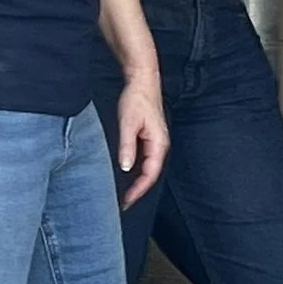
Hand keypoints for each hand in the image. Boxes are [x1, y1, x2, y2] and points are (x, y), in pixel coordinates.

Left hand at [113, 70, 168, 206]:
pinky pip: (145, 160)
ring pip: (147, 169)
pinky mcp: (150, 138)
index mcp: (158, 144)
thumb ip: (127, 146)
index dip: (138, 190)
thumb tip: (125, 168)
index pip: (149, 175)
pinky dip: (136, 171)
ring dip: (136, 182)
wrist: (143, 80)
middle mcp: (160, 146)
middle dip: (137, 190)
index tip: (126, 201)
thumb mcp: (128, 123)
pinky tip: (126, 175)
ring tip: (122, 193)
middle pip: (150, 175)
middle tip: (122, 203)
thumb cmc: (137, 99)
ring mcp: (156, 142)